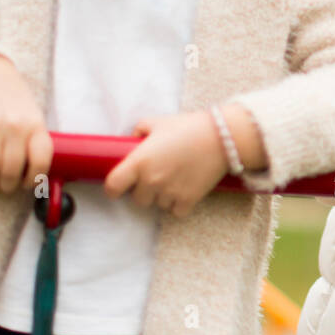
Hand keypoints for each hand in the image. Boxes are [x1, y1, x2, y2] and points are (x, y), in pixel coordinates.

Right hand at [0, 54, 52, 192]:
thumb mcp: (34, 118)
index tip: (26, 184)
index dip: (34, 179)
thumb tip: (36, 178)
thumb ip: (34, 142)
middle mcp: (15, 127)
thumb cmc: (15, 103)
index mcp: (36, 126)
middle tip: (3, 187)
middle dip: (7, 186)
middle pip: (11, 170)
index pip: (40, 161)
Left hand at [104, 111, 228, 216]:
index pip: (113, 187)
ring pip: (158, 206)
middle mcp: (151, 180)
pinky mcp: (188, 200)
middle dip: (144, 191)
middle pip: (137, 200)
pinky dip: (179, 204)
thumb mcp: (158, 122)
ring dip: (163, 197)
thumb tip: (133, 140)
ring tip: (175, 179)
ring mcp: (170, 192)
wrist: (222, 137)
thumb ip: (139, 130)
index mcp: (139, 162)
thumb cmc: (188, 127)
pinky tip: (185, 189)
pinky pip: (176, 212)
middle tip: (156, 177)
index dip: (113, 189)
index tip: (119, 187)